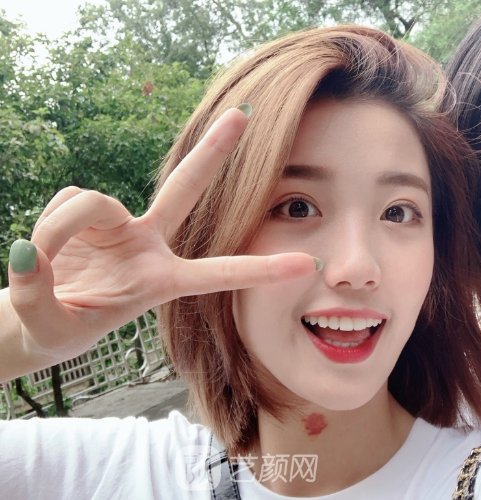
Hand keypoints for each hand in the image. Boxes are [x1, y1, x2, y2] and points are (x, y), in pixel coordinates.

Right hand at [7, 107, 316, 362]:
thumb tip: (25, 248)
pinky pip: (69, 199)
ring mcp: (121, 226)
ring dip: (60, 227)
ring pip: (91, 201)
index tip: (305, 264)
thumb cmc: (54, 330)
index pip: (217, 273)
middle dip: (213, 152)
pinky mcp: (91, 213)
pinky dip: (50, 222)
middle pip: (185, 190)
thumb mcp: (46, 325)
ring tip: (42, 262)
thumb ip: (35, 291)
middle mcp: (148, 246)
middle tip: (244, 114)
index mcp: (159, 283)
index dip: (259, 269)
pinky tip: (48, 245)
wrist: (36, 318)